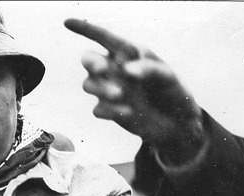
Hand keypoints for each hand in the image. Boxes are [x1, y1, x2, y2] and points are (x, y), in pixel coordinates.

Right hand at [65, 18, 204, 163]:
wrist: (175, 124)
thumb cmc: (172, 92)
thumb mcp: (168, 76)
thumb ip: (149, 68)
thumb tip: (127, 70)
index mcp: (128, 54)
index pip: (103, 37)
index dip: (85, 29)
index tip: (67, 22)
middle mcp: (114, 69)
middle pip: (88, 60)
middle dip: (91, 63)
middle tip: (103, 69)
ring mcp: (109, 90)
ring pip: (88, 84)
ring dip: (101, 88)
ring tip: (120, 95)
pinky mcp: (109, 111)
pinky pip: (99, 109)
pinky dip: (111, 110)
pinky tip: (129, 112)